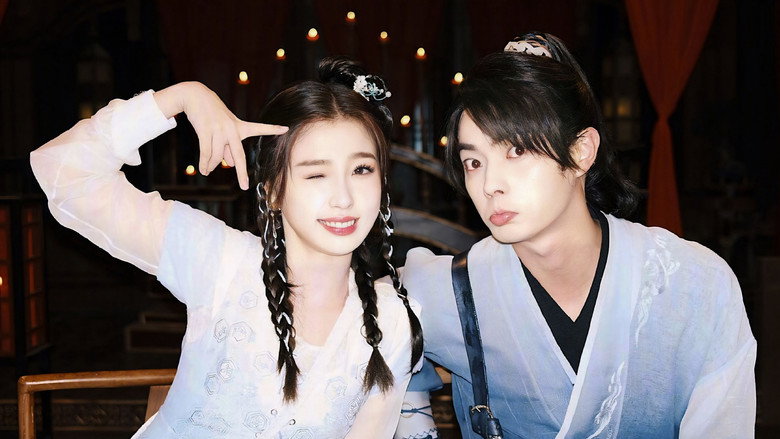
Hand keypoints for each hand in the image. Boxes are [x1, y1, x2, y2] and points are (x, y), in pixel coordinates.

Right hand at [154, 82, 287, 189]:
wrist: (196, 96)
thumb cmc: (212, 114)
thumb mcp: (225, 128)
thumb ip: (229, 147)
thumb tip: (229, 164)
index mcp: (239, 126)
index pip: (258, 128)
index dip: (272, 129)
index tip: (285, 129)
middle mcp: (232, 129)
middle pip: (238, 156)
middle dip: (241, 173)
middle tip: (244, 186)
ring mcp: (219, 130)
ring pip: (217, 157)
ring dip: (211, 165)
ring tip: (207, 170)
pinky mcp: (206, 130)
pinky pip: (206, 153)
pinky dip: (204, 163)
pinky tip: (203, 170)